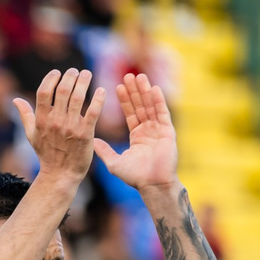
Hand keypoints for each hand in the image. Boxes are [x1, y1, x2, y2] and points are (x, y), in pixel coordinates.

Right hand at [12, 69, 104, 185]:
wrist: (61, 175)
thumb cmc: (46, 154)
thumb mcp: (31, 135)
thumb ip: (25, 115)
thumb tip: (15, 100)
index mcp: (41, 120)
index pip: (44, 92)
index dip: (51, 78)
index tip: (58, 72)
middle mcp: (55, 122)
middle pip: (63, 90)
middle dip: (70, 76)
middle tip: (76, 71)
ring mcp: (71, 128)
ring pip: (78, 97)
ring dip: (84, 82)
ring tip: (87, 74)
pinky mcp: (85, 134)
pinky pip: (93, 112)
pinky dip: (98, 99)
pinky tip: (101, 90)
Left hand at [92, 72, 177, 191]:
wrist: (152, 185)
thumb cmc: (135, 177)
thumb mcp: (115, 163)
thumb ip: (104, 151)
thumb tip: (91, 141)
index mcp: (137, 136)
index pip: (130, 113)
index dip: (124, 100)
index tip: (118, 86)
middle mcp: (149, 130)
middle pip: (140, 106)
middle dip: (134, 91)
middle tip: (128, 75)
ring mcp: (159, 130)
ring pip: (150, 106)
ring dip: (145, 91)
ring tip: (139, 76)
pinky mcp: (168, 131)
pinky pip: (162, 113)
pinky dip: (158, 101)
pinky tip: (153, 88)